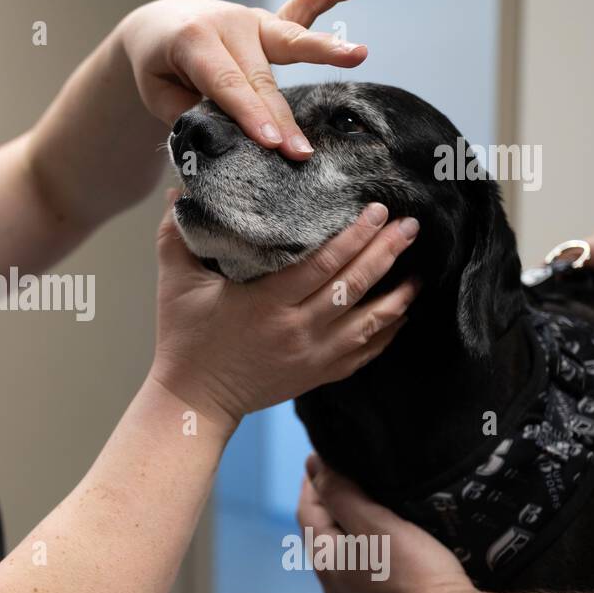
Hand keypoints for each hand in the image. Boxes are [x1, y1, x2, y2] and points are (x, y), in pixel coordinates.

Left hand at [116, 0, 368, 160]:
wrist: (159, 23)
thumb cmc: (158, 66)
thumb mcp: (157, 92)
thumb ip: (189, 110)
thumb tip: (227, 134)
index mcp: (194, 41)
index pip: (227, 86)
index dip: (250, 115)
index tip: (271, 143)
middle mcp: (228, 24)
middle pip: (260, 76)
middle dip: (281, 116)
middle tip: (300, 151)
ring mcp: (252, 19)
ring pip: (289, 41)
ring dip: (324, 52)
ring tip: (358, 55)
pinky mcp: (268, 20)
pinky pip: (302, 7)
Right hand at [148, 194, 419, 426]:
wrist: (194, 401)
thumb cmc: (183, 340)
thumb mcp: (175, 284)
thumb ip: (175, 235)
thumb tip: (178, 191)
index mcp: (266, 304)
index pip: (323, 263)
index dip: (355, 235)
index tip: (377, 209)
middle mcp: (297, 330)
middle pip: (354, 286)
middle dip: (387, 252)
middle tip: (410, 225)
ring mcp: (313, 356)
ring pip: (370, 322)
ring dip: (398, 293)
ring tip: (419, 267)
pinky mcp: (319, 375)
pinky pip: (365, 352)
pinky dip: (388, 331)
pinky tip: (401, 311)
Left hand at [296, 454, 476, 592]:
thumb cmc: (412, 572)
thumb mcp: (374, 523)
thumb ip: (340, 493)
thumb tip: (312, 465)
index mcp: (327, 563)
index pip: (307, 512)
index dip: (312, 484)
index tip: (319, 461)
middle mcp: (334, 589)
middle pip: (322, 538)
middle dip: (327, 508)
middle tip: (340, 481)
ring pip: (342, 562)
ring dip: (346, 536)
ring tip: (362, 514)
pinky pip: (363, 581)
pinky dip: (364, 559)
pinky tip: (380, 556)